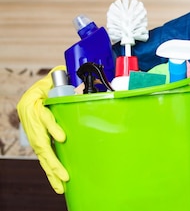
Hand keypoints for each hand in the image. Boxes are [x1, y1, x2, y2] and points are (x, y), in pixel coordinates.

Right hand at [17, 66, 68, 193]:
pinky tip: (57, 182)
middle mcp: (32, 121)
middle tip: (64, 175)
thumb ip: (64, 80)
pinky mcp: (38, 140)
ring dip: (52, 170)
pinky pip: (43, 156)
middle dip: (53, 161)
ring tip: (61, 185)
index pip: (44, 118)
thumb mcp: (54, 79)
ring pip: (42, 154)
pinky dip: (50, 169)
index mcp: (34, 104)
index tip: (62, 137)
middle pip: (41, 144)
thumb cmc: (48, 85)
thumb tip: (84, 81)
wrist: (33, 91)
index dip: (52, 128)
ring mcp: (34, 133)